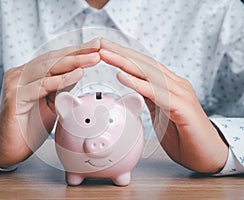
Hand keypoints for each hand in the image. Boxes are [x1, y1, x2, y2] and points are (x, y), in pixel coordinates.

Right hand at [0, 39, 100, 167]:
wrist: (7, 148)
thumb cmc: (28, 127)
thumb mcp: (49, 104)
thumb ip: (60, 88)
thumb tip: (77, 73)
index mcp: (29, 74)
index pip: (55, 59)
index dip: (76, 52)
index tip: (96, 47)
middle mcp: (20, 74)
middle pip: (53, 59)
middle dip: (78, 53)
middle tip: (97, 46)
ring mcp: (16, 84)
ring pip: (48, 68)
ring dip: (73, 62)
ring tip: (92, 58)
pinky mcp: (14, 96)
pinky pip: (41, 86)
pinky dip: (60, 80)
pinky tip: (76, 75)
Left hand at [99, 38, 227, 172]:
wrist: (209, 155)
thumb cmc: (185, 135)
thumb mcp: (161, 113)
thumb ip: (150, 98)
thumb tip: (133, 88)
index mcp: (169, 85)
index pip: (143, 65)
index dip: (124, 56)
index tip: (104, 49)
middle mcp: (175, 85)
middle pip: (144, 63)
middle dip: (121, 53)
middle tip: (100, 43)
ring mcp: (180, 94)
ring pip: (149, 73)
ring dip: (125, 63)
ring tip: (106, 54)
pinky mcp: (183, 108)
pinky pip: (157, 93)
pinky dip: (139, 84)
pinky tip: (122, 76)